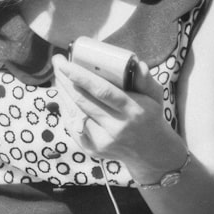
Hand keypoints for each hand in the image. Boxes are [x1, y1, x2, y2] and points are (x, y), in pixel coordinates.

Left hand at [51, 55, 187, 183]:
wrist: (149, 152)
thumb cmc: (150, 116)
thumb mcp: (156, 96)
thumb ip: (146, 80)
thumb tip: (138, 64)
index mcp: (133, 111)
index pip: (103, 92)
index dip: (82, 77)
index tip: (66, 63)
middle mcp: (116, 127)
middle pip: (84, 101)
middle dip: (66, 80)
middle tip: (57, 61)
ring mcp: (102, 141)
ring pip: (75, 112)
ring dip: (63, 92)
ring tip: (57, 75)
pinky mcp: (92, 149)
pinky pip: (73, 125)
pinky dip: (65, 108)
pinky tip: (62, 94)